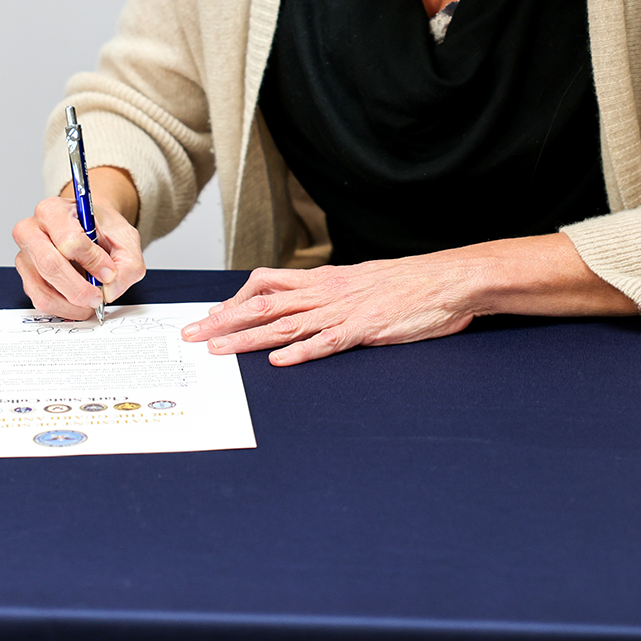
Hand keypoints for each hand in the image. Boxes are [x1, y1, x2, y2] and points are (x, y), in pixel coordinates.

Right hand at [13, 172, 145, 319]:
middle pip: (50, 265)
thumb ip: (127, 263)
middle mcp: (31, 231)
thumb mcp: (125, 238)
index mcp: (53, 210)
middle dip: (79, 288)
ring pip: (43, 290)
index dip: (93, 261)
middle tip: (99, 296)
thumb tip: (110, 290)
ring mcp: (25, 256)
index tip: (110, 272)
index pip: (69, 240)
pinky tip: (79, 302)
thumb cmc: (100, 229)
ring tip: (91, 301)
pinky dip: (64, 308)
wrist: (89, 229)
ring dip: (73, 304)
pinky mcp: (26, 277)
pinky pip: (41, 301)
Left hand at [180, 235, 636, 366]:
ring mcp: (344, 310)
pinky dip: (302, 351)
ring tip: (216, 350)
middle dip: (223, 321)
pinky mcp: (366, 329)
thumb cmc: (405, 285)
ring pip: (285, 323)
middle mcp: (325, 292)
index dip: (232, 302)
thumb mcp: (357, 283)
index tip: (206, 318)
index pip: (264, 285)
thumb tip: (299, 309)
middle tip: (191, 336)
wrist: (449, 279)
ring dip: (246, 338)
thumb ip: (327, 295)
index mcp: (322, 280)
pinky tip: (279, 361)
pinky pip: (328, 342)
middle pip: (262, 304)